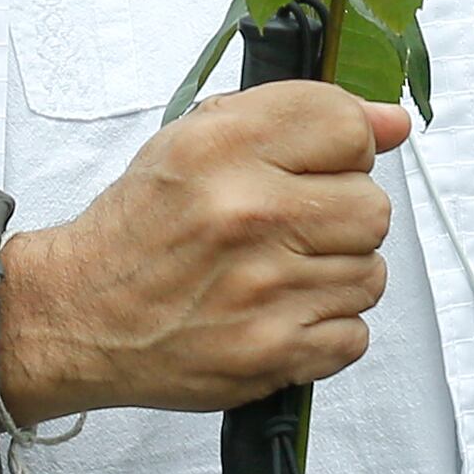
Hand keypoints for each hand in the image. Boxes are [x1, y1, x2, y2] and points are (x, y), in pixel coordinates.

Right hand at [0, 82, 407, 422]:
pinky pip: (355, 334)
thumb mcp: (198, 141)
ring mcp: (264, 288)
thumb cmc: (141, 228)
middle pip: (372, 207)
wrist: (80, 313)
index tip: (322, 164)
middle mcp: (247, 212)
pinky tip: (282, 312)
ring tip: (282, 272)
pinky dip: (326, 328)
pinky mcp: (273, 353)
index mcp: (223, 147)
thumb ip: (298, 120)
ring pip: (370, 274)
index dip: (345, 148)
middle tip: (296, 226)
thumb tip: (393, 122)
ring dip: (335, 274)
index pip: (348, 127)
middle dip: (341, 216)